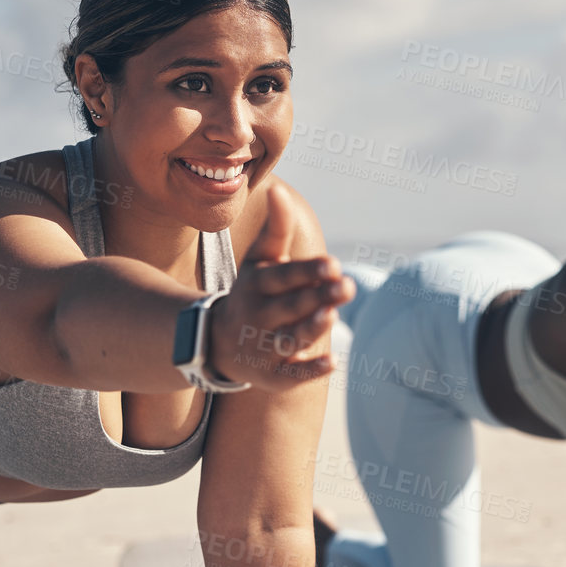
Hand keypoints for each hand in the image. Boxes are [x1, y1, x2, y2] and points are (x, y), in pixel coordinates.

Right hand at [209, 184, 353, 391]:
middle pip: (290, 307)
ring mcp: (263, 347)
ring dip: (310, 330)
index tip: (333, 264)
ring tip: (332, 316)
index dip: (307, 271)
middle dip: (317, 297)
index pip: (283, 276)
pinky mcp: (272, 375)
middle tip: (347, 286)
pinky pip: (291, 376)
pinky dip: (309, 371)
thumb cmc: (253, 291)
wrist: (218, 342)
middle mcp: (258, 316)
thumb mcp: (260, 260)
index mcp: (257, 285)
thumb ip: (276, 229)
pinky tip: (333, 363)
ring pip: (289, 339)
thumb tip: (278, 189)